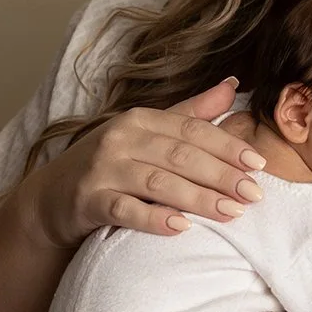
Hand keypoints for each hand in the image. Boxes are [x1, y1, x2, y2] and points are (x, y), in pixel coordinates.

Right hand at [29, 77, 268, 248]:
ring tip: (231, 213)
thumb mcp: (148, 133)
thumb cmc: (111, 164)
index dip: (227, 146)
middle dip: (221, 175)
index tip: (259, 165)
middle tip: (254, 195)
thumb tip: (233, 84)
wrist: (52, 197)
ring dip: (198, 198)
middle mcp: (121, 138)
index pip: (192, 130)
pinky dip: (154, 218)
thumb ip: (191, 112)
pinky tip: (182, 228)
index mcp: (140, 119)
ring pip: (158, 182)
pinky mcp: (88, 200)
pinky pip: (125, 209)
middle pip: (180, 156)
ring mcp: (102, 169)